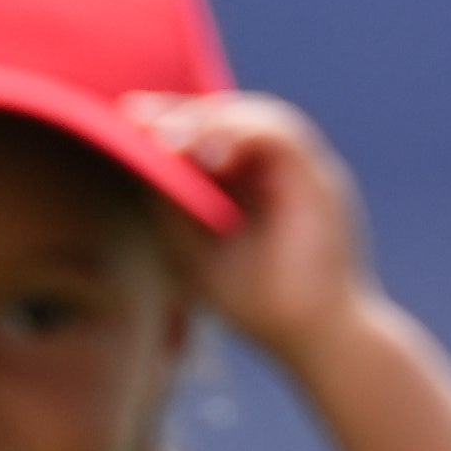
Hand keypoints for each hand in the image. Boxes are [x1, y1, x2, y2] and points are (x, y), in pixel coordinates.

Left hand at [131, 93, 376, 365]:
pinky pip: (284, 137)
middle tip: (140, 120)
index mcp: (252, 178)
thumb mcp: (194, 246)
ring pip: (260, 117)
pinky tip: (210, 155)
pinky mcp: (320, 181)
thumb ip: (175, 201)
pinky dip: (244, 136)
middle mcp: (280, 167)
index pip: (214, 129)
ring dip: (212, 122)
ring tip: (169, 138)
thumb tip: (145, 153)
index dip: (174, 115)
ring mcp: (303, 171)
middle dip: (185, 113)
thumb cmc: (254, 298)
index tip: (129, 113)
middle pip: (234, 114)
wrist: (310, 337)